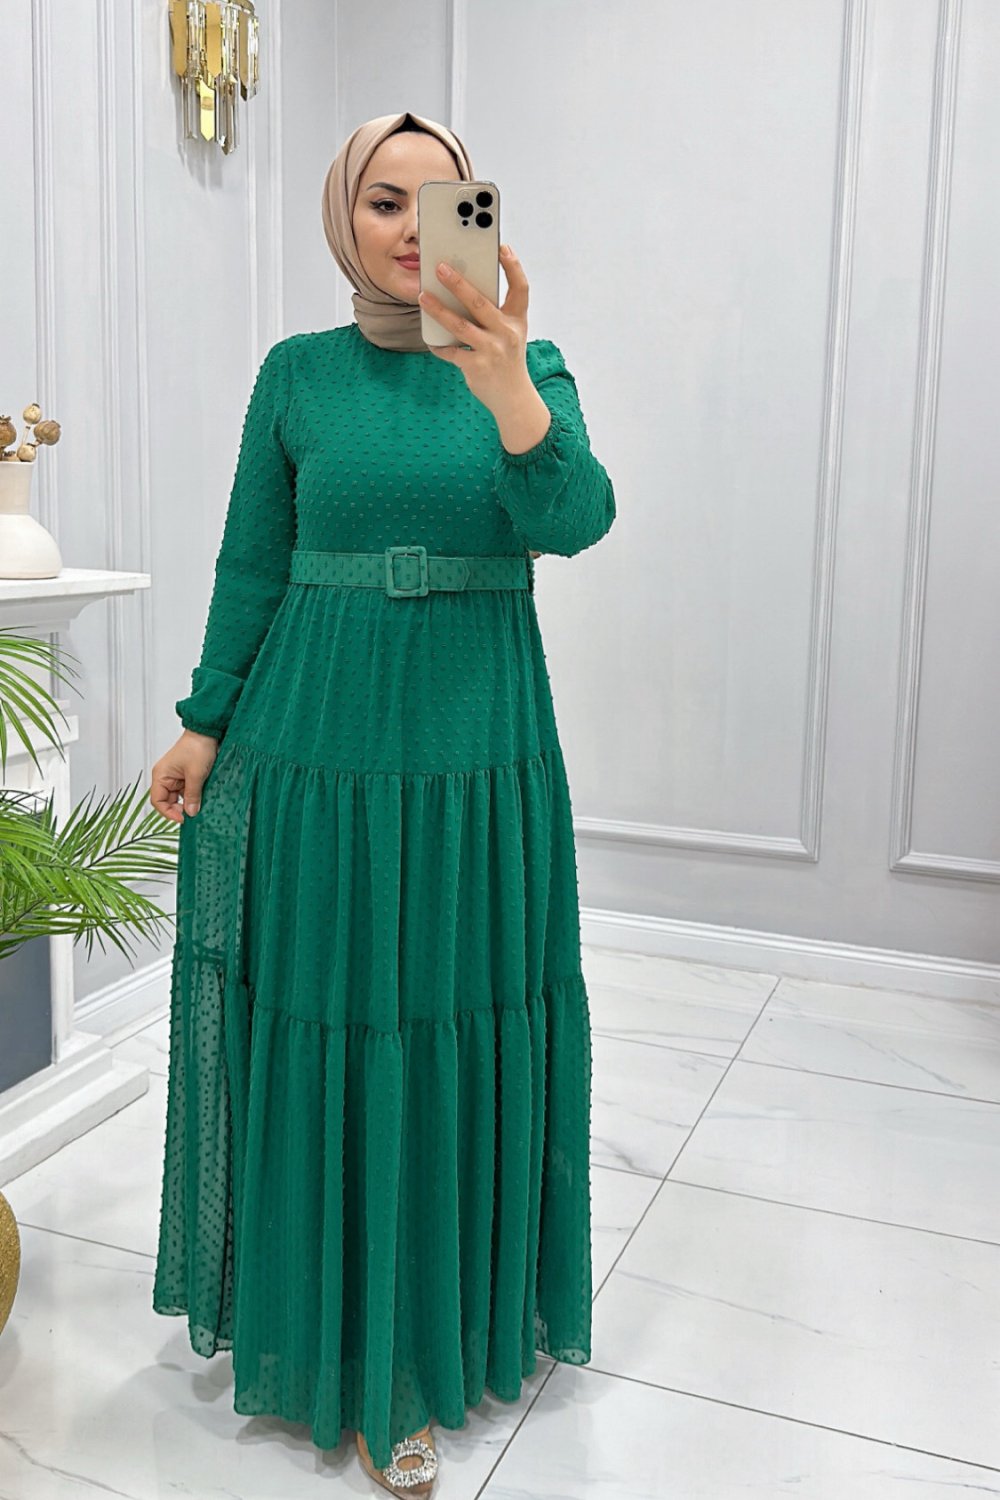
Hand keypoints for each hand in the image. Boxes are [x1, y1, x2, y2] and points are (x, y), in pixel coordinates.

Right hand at [149, 730, 217, 823]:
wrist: (207, 733)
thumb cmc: (197, 748)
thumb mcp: (196, 775)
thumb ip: (192, 795)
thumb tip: (191, 813)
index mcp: (161, 775)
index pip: (157, 801)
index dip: (168, 812)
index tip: (182, 818)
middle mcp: (165, 777)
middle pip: (167, 801)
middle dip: (179, 808)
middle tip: (193, 814)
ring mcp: (175, 777)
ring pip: (178, 797)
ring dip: (187, 802)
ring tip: (198, 805)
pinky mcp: (185, 776)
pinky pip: (186, 791)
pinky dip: (192, 796)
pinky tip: (201, 798)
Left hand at [418, 245, 531, 415]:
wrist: (513, 398)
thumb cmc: (507, 359)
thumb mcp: (511, 333)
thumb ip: (495, 313)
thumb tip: (462, 289)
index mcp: (517, 320)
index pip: (520, 288)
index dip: (513, 266)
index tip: (501, 247)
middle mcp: (507, 333)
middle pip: (480, 302)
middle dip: (458, 284)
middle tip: (440, 267)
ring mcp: (492, 351)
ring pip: (460, 325)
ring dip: (439, 309)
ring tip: (423, 296)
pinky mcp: (476, 367)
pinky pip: (451, 352)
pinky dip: (438, 345)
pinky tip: (430, 338)